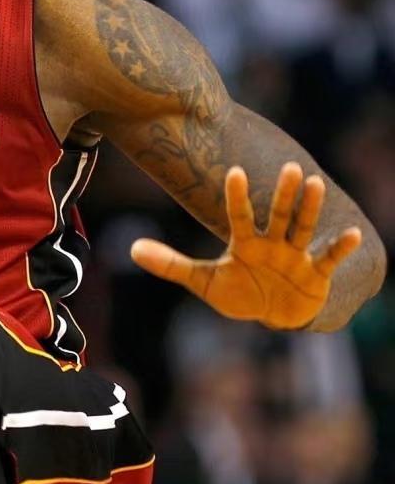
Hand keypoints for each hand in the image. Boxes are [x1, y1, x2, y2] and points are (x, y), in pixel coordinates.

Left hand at [129, 163, 361, 329]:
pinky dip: (339, 247)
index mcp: (246, 243)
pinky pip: (328, 259)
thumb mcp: (204, 281)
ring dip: (309, 209)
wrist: (271, 315)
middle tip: (289, 167)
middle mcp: (273, 243)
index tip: (233, 171)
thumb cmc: (240, 291)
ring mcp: (295, 256)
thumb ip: (171, 264)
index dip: (237, 196)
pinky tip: (352, 234)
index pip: (240, 216)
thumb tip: (131, 248)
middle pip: (277, 215)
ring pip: (303, 228)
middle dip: (283, 194)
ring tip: (315, 184)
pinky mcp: (316, 274)